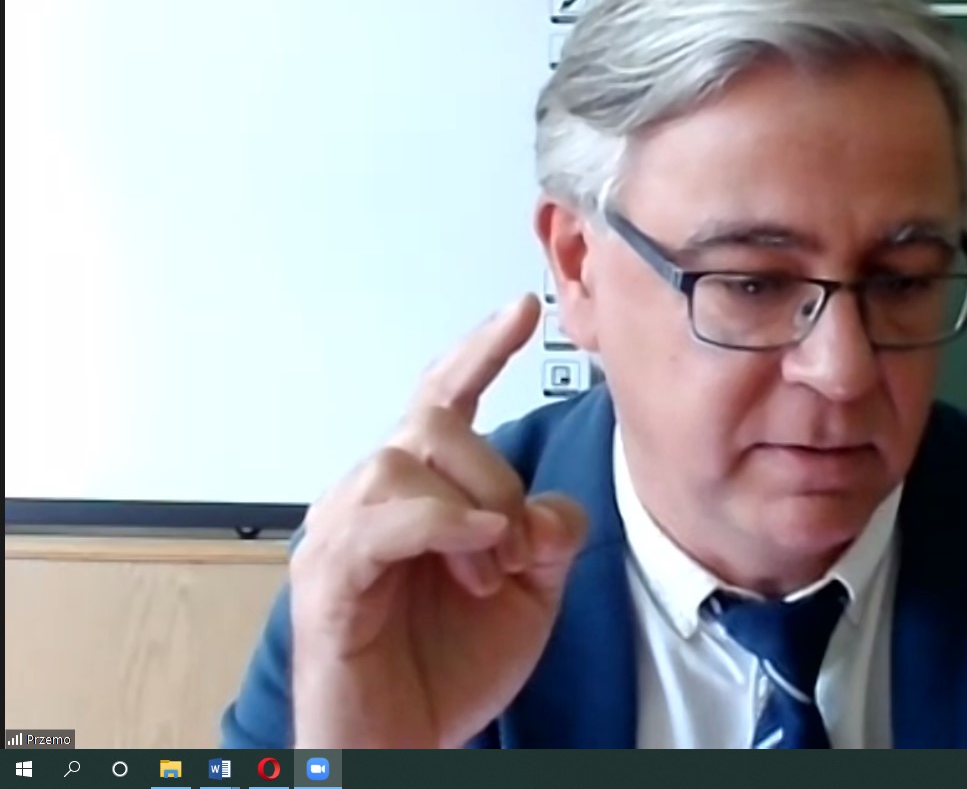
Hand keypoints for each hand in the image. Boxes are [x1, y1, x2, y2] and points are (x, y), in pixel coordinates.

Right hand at [288, 294, 589, 747]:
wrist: (407, 745)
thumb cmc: (448, 669)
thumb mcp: (531, 590)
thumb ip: (551, 532)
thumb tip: (546, 507)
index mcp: (420, 495)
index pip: (443, 398)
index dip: (478, 350)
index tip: (523, 309)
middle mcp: (371, 503)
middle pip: (431, 423)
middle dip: (495, 475)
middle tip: (514, 548)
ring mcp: (341, 537)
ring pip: (402, 459)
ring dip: (470, 509)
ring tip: (488, 571)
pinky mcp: (328, 582)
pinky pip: (379, 520)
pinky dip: (439, 523)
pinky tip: (478, 547)